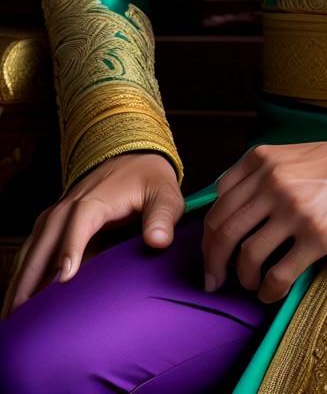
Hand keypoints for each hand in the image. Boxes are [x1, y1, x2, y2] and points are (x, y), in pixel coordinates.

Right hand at [1, 151, 183, 318]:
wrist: (133, 159)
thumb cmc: (149, 182)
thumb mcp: (164, 195)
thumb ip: (162, 217)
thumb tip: (158, 241)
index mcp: (97, 199)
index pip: (79, 222)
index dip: (71, 247)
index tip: (64, 277)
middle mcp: (69, 206)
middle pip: (45, 239)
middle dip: (32, 274)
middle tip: (23, 312)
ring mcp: (58, 214)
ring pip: (33, 246)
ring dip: (21, 278)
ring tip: (12, 314)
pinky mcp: (54, 223)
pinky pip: (33, 247)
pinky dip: (23, 270)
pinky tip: (18, 296)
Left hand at [201, 125, 326, 303]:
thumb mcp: (289, 156)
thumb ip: (257, 175)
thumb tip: (227, 212)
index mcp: (261, 161)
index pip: (217, 205)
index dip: (207, 237)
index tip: (211, 256)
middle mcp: (272, 182)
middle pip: (223, 232)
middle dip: (213, 264)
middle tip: (214, 282)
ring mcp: (294, 209)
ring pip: (247, 255)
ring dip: (244, 278)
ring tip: (251, 285)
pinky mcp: (316, 235)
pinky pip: (279, 273)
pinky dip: (268, 291)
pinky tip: (272, 293)